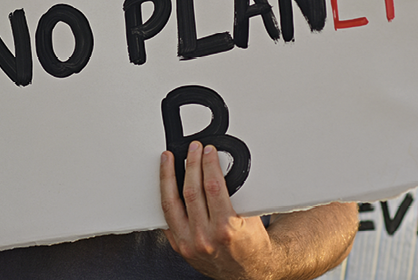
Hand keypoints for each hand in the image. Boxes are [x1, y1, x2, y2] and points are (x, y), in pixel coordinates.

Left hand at [160, 141, 278, 279]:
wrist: (248, 271)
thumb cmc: (252, 245)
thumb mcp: (251, 216)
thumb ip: (236, 194)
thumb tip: (221, 167)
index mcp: (226, 228)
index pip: (213, 186)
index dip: (208, 163)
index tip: (207, 151)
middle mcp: (205, 237)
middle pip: (191, 190)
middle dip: (191, 164)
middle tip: (193, 150)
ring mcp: (189, 243)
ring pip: (171, 203)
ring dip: (168, 177)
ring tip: (168, 160)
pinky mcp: (180, 247)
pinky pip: (167, 218)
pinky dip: (165, 198)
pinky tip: (165, 185)